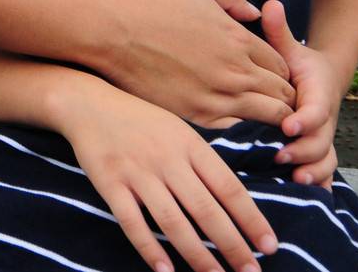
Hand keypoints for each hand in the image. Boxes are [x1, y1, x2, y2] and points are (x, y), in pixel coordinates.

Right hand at [59, 81, 277, 271]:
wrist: (88, 104)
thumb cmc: (140, 120)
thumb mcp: (178, 130)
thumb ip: (202, 161)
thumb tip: (234, 201)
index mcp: (189, 145)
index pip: (229, 188)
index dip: (251, 220)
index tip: (269, 246)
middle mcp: (166, 159)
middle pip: (205, 210)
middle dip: (232, 245)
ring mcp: (137, 173)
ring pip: (172, 222)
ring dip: (197, 255)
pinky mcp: (110, 184)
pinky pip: (132, 222)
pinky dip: (149, 249)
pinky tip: (166, 270)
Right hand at [101, 0, 292, 127]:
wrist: (113, 32)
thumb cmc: (150, 4)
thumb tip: (253, 13)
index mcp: (239, 39)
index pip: (282, 64)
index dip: (281, 69)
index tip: (272, 71)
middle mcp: (235, 72)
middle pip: (282, 92)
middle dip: (283, 93)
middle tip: (272, 93)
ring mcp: (217, 96)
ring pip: (266, 114)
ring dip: (268, 112)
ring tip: (259, 108)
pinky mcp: (195, 114)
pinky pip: (233, 125)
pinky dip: (237, 119)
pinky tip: (229, 110)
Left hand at [261, 0, 340, 188]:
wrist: (320, 78)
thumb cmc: (297, 64)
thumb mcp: (289, 48)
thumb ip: (279, 31)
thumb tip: (269, 4)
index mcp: (318, 93)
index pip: (316, 108)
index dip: (304, 118)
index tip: (287, 124)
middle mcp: (324, 118)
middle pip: (321, 139)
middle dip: (304, 150)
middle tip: (282, 156)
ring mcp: (322, 136)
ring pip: (325, 158)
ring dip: (313, 170)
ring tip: (294, 179)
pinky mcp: (318, 149)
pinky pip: (323, 170)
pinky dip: (319, 183)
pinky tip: (306, 195)